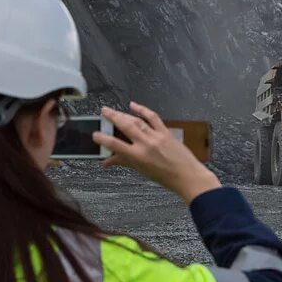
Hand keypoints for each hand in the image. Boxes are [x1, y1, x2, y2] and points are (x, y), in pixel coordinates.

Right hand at [95, 102, 220, 202]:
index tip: (95, 134)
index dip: (103, 139)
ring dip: (124, 114)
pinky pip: (152, 117)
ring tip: (113, 110)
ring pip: (137, 121)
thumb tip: (106, 162)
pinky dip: (143, 110)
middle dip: (113, 117)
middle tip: (103, 111)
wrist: (186, 175)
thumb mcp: (141, 170)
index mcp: (138, 156)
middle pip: (126, 126)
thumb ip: (123, 162)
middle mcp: (146, 144)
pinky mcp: (165, 131)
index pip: (115, 145)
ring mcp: (156, 136)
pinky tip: (134, 105)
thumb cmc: (164, 176)